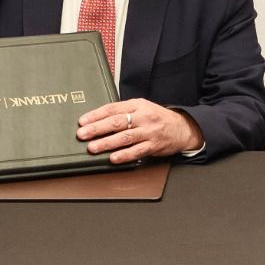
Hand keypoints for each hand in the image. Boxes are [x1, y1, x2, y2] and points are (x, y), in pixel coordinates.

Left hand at [77, 99, 202, 163]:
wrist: (182, 127)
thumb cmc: (157, 118)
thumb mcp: (142, 108)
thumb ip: (124, 112)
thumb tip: (98, 119)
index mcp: (137, 105)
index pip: (113, 108)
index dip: (96, 115)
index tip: (82, 121)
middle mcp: (143, 117)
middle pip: (116, 122)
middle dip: (97, 129)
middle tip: (82, 134)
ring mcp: (149, 132)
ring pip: (125, 137)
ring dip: (107, 143)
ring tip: (93, 148)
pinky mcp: (154, 145)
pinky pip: (137, 151)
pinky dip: (124, 155)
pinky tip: (113, 158)